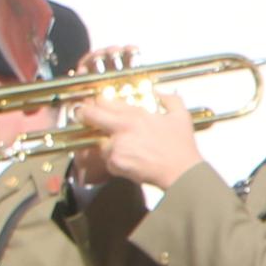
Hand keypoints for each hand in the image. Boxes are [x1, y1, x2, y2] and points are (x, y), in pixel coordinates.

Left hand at [74, 91, 202, 192]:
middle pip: (91, 116)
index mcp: (136, 114)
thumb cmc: (181, 146)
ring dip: (108, 146)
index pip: (105, 102)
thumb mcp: (181, 115)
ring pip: (100, 143)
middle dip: (84, 115)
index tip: (96, 104)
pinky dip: (116, 162)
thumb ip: (169, 99)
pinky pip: (108, 161)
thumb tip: (160, 93)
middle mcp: (123, 128)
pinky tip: (131, 161)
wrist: (181, 172)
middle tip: (84, 116)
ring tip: (125, 149)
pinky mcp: (116, 163)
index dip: (98, 102)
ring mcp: (117, 146)